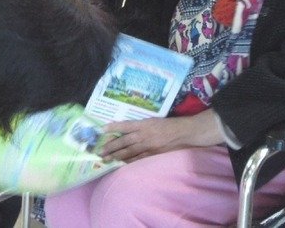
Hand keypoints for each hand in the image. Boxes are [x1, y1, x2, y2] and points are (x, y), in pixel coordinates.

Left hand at [99, 112, 223, 162]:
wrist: (184, 133)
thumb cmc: (169, 124)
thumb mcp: (154, 120)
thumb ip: (141, 125)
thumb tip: (126, 129)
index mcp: (144, 124)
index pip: (125, 126)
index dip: (113, 128)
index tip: (102, 129)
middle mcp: (144, 134)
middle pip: (123, 141)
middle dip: (110, 146)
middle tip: (99, 151)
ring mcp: (148, 146)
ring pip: (129, 152)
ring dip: (117, 156)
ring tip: (107, 159)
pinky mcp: (153, 154)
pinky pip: (138, 159)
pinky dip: (129, 161)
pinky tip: (122, 163)